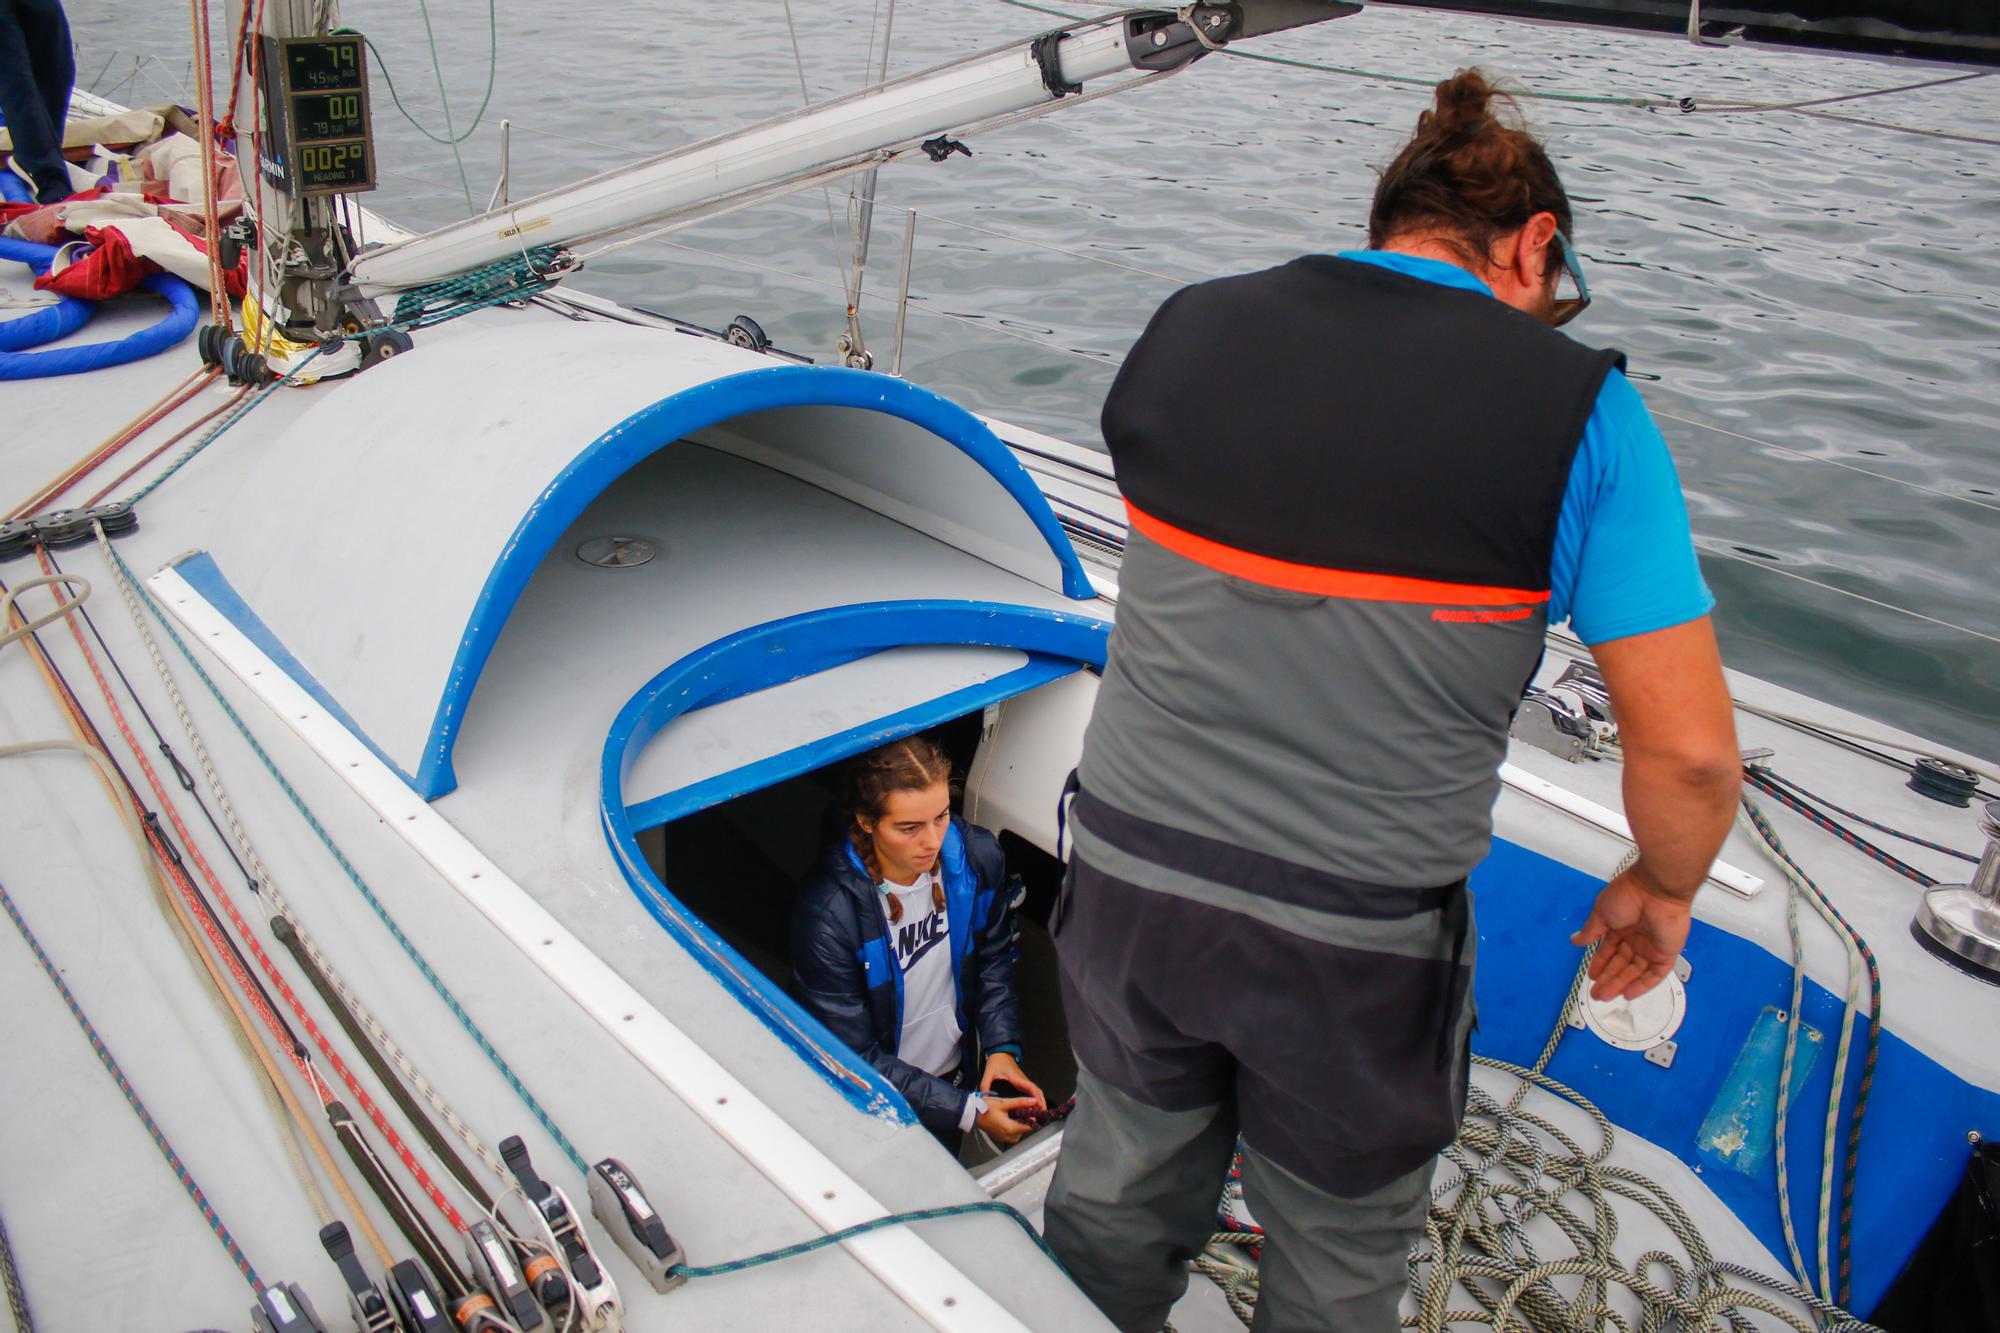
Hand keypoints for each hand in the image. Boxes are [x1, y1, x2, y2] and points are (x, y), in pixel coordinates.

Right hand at [975, 1096, 1039, 1147]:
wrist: (972, 1114)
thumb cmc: (985, 1109)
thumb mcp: (1004, 1103)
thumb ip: (1020, 1102)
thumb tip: (1032, 1101)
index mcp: (1010, 1128)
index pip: (1028, 1127)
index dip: (1032, 1120)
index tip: (1033, 1114)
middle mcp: (1007, 1135)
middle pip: (1023, 1131)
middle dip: (1024, 1122)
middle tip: (1022, 1112)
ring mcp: (1002, 1138)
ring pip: (1017, 1134)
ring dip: (1018, 1126)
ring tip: (1014, 1116)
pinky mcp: (998, 1138)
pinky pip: (1009, 1136)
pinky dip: (1011, 1129)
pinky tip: (1007, 1120)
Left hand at [981, 1052, 1045, 1108]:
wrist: (1000, 1053)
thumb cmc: (996, 1061)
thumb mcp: (988, 1073)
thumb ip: (985, 1085)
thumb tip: (983, 1098)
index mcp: (1015, 1077)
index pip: (1029, 1086)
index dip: (1035, 1096)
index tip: (1038, 1104)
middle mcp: (1022, 1079)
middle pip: (1036, 1090)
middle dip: (1041, 1101)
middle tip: (1042, 1112)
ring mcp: (1024, 1081)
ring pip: (1035, 1091)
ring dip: (1039, 1100)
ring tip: (1040, 1112)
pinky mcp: (1022, 1082)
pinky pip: (1031, 1091)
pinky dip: (1035, 1098)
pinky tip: (1034, 1106)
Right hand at [1571, 866, 1692, 1000]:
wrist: (1656, 890)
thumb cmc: (1629, 894)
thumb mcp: (1601, 913)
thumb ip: (1590, 931)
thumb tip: (1575, 940)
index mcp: (1621, 925)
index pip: (1609, 949)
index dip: (1600, 963)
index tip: (1591, 975)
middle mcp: (1637, 937)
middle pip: (1621, 963)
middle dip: (1608, 978)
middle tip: (1596, 993)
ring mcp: (1652, 946)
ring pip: (1635, 971)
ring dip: (1620, 984)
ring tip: (1605, 996)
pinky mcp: (1666, 953)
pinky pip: (1654, 974)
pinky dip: (1642, 985)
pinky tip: (1628, 993)